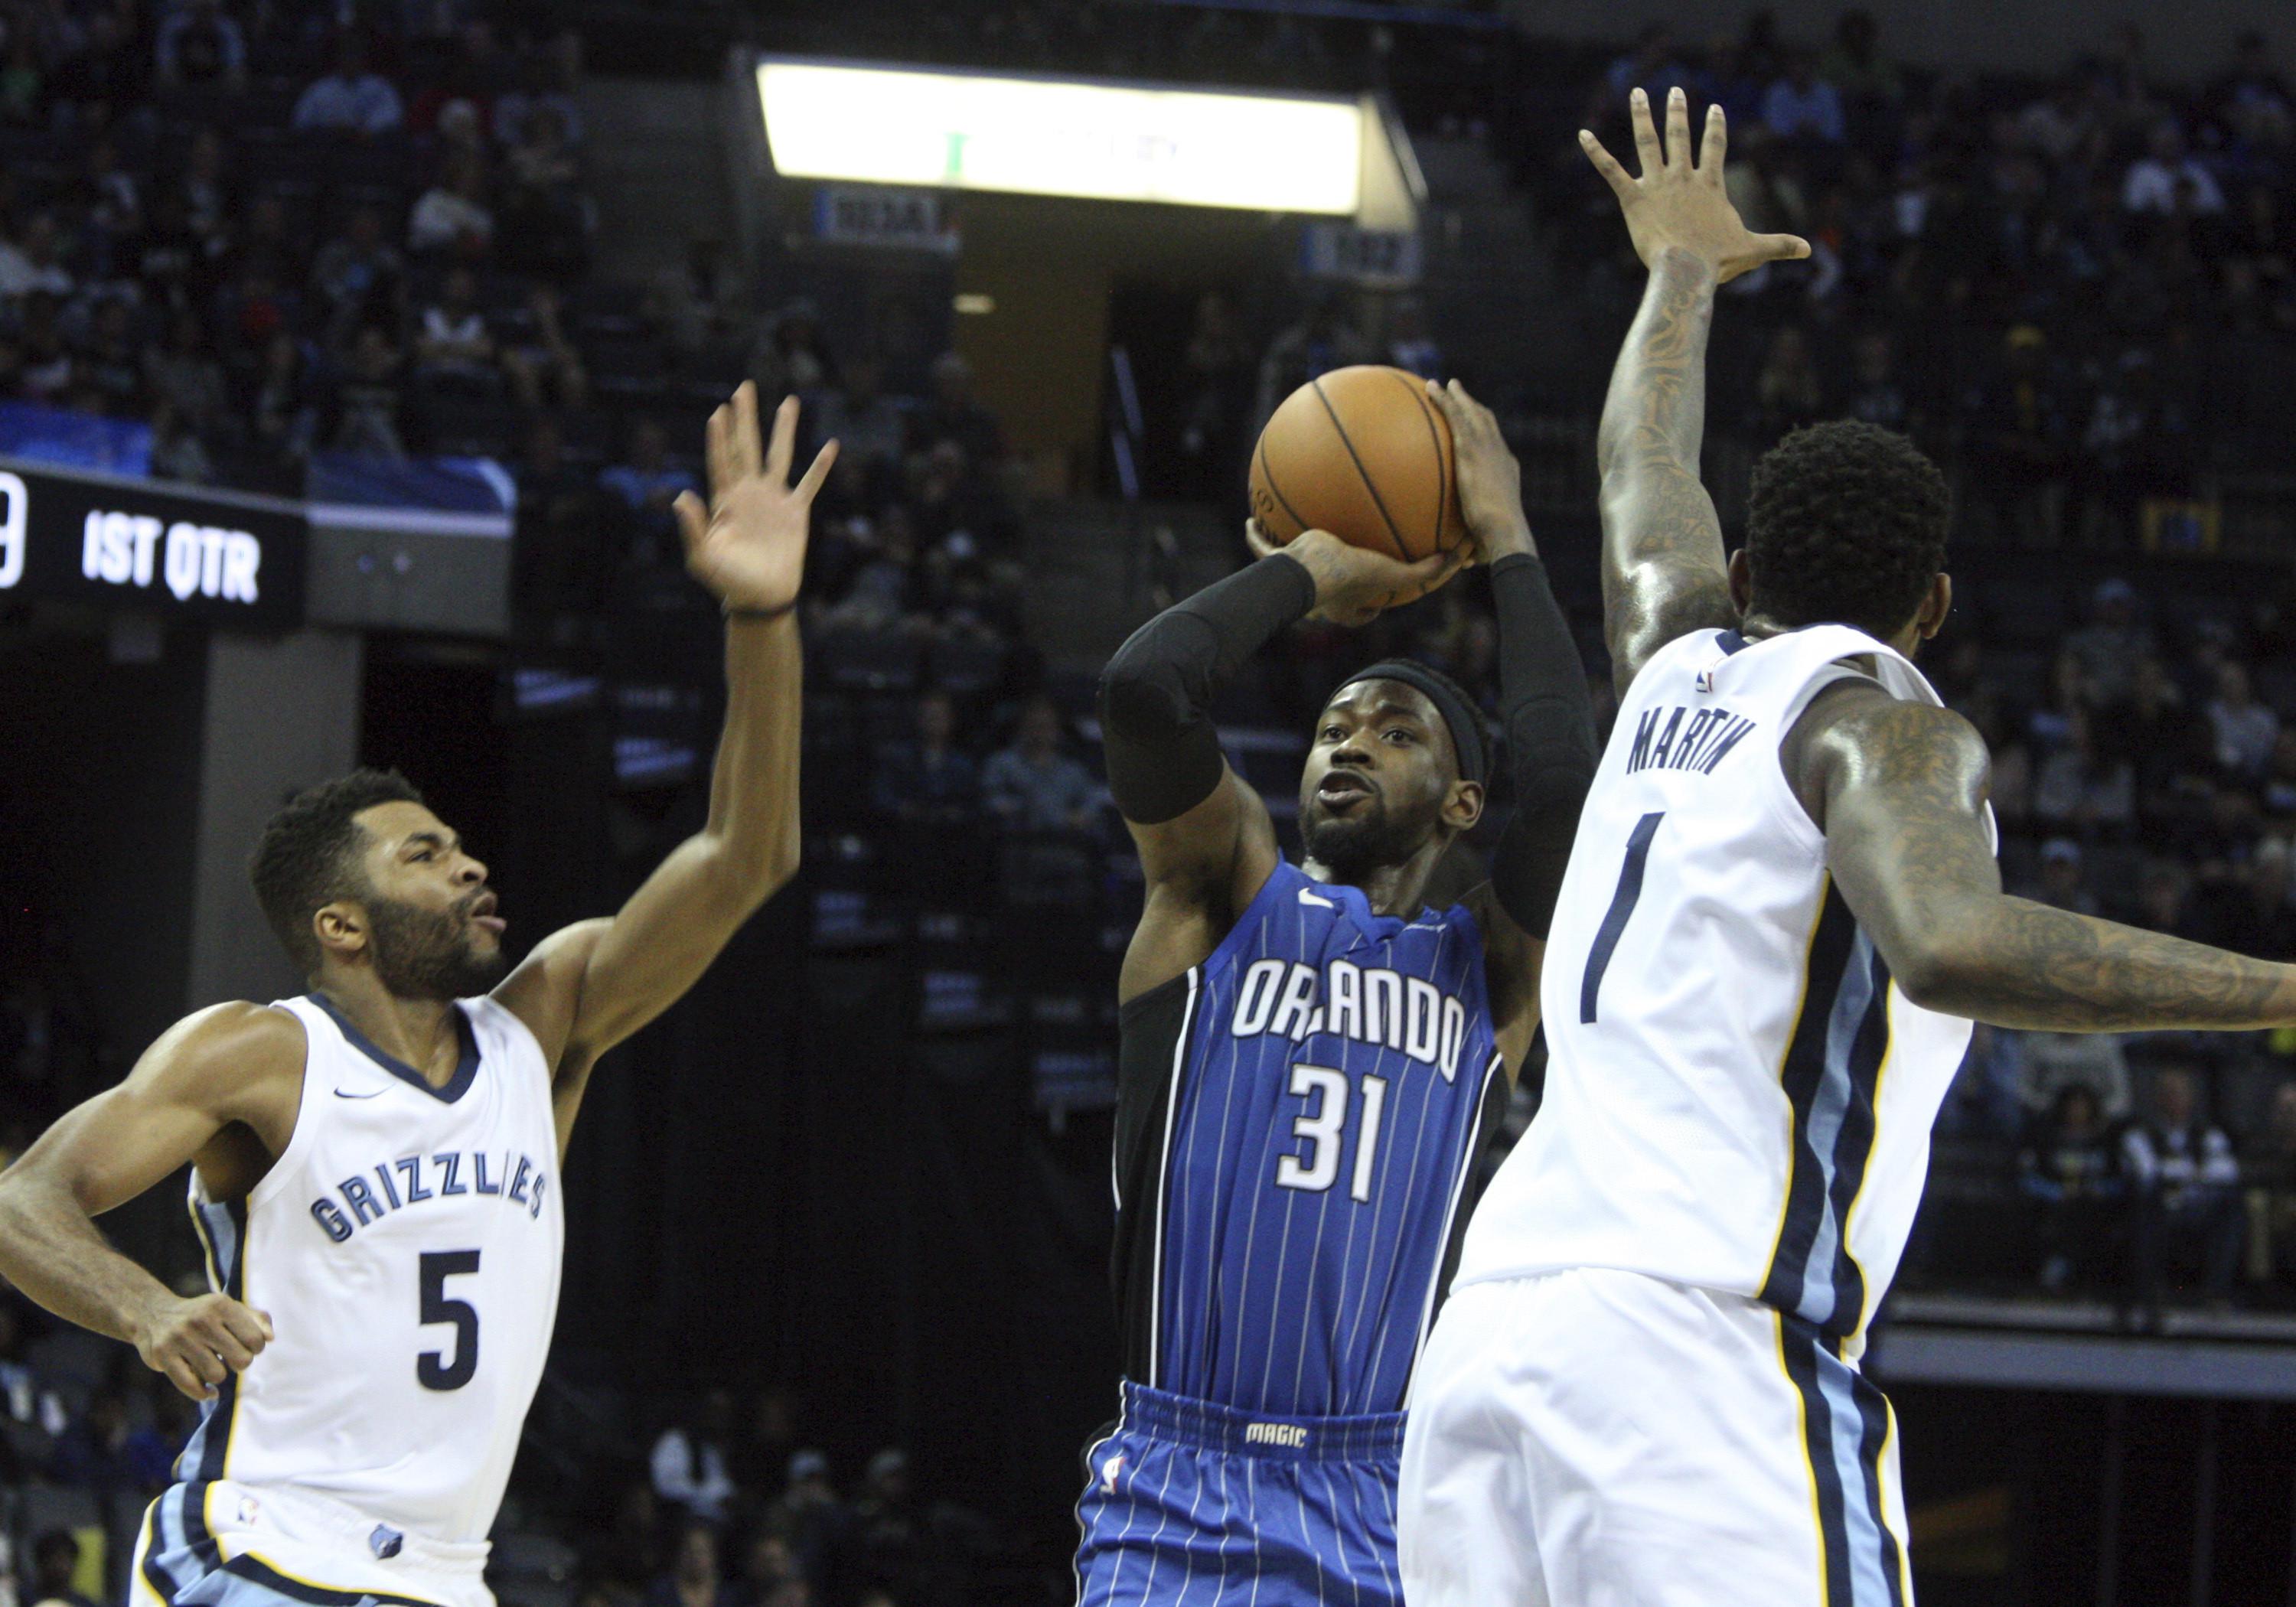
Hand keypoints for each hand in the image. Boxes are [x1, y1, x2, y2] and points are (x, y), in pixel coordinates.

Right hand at [136, 1292, 273, 1401]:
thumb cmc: (203, 1314)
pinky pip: (191, 1386)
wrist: (154, 1313)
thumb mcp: (230, 1308)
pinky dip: (204, 1394)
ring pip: (217, 1375)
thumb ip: (256, 1320)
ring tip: (213, 1366)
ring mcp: (180, 1338)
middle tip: (231, 1358)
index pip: (256, 1340)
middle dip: (240, 1363)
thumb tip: (270, 1338)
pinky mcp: (163, 1356)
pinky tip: (208, 1391)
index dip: (256, 1348)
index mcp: (221, 1305)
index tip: (246, 1346)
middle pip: (241, 1360)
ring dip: (219, 1376)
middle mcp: (200, 1320)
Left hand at [674, 381, 838, 612]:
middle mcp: (749, 493)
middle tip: (743, 388)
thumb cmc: (726, 581)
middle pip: (747, 447)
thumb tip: (679, 496)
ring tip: (788, 402)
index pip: (722, 461)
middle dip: (745, 418)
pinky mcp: (796, 513)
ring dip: (783, 429)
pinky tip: (831, 446)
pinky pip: (810, 485)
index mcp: (725, 500)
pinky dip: (820, 467)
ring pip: (779, 456)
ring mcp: (774, 500)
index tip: (719, 411)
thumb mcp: (702, 557)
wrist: (760, 597)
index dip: (720, 437)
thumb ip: (691, 527)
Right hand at [1246, 520, 1463, 628]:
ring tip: (1295, 541)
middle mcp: (1322, 597)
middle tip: (1344, 567)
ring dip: (1293, 560)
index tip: (1381, 601)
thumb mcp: (1393, 574)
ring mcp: (1298, 579)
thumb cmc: (1349, 578)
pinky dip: (1256, 537)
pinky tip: (1249, 520)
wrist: (1308, 573)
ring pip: (1295, 570)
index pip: (1365, 613)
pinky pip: (1263, 549)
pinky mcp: (1279, 563)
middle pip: (1331, 594)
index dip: (1374, 609)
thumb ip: (1426, 570)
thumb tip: (1458, 560)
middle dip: (1337, 586)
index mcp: (1347, 604)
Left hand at [1425, 379, 1533, 562]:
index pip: (1496, 448)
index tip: (1477, 428)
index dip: (1487, 435)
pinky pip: (1456, 415)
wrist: (1505, 531)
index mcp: (1507, 472)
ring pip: (1472, 412)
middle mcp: (1501, 454)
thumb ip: (1472, 546)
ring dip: (1458, 396)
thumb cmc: (1497, 544)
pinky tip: (1431, 390)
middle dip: (1474, 407)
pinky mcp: (1472, 447)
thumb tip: (1461, 563)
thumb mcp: (1484, 541)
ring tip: (1444, 384)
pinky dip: (1445, 400)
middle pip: (1487, 423)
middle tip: (1460, 395)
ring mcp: (1488, 447)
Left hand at [1580, 88, 1809, 284]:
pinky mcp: (1633, 197)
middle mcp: (1683, 177)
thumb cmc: (1717, 261)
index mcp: (1709, 185)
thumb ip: (1779, 245)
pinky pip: (1610, 170)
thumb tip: (1809, 250)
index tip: (1716, 108)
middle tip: (1675, 91)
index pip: (1714, 148)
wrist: (1686, 269)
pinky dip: (1595, 152)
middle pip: (1680, 136)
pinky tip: (1582, 134)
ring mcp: (1657, 184)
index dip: (1715, 127)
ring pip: (1648, 142)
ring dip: (1642, 116)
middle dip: (1678, 112)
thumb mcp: (1752, 250)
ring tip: (1638, 93)